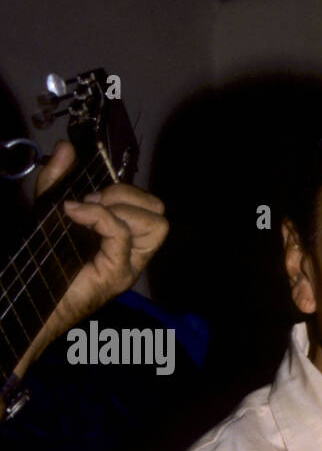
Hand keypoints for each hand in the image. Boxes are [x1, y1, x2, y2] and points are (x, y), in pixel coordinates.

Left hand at [27, 140, 167, 355]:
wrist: (33, 302)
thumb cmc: (44, 265)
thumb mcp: (50, 212)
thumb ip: (57, 180)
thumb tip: (66, 148)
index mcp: (125, 240)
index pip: (150, 206)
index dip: (125, 191)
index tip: (89, 196)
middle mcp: (134, 253)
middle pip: (159, 212)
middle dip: (127, 195)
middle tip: (94, 202)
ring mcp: (129, 265)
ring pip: (156, 223)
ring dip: (120, 208)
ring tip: (87, 212)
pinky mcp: (117, 273)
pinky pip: (120, 234)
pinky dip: (98, 216)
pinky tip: (74, 214)